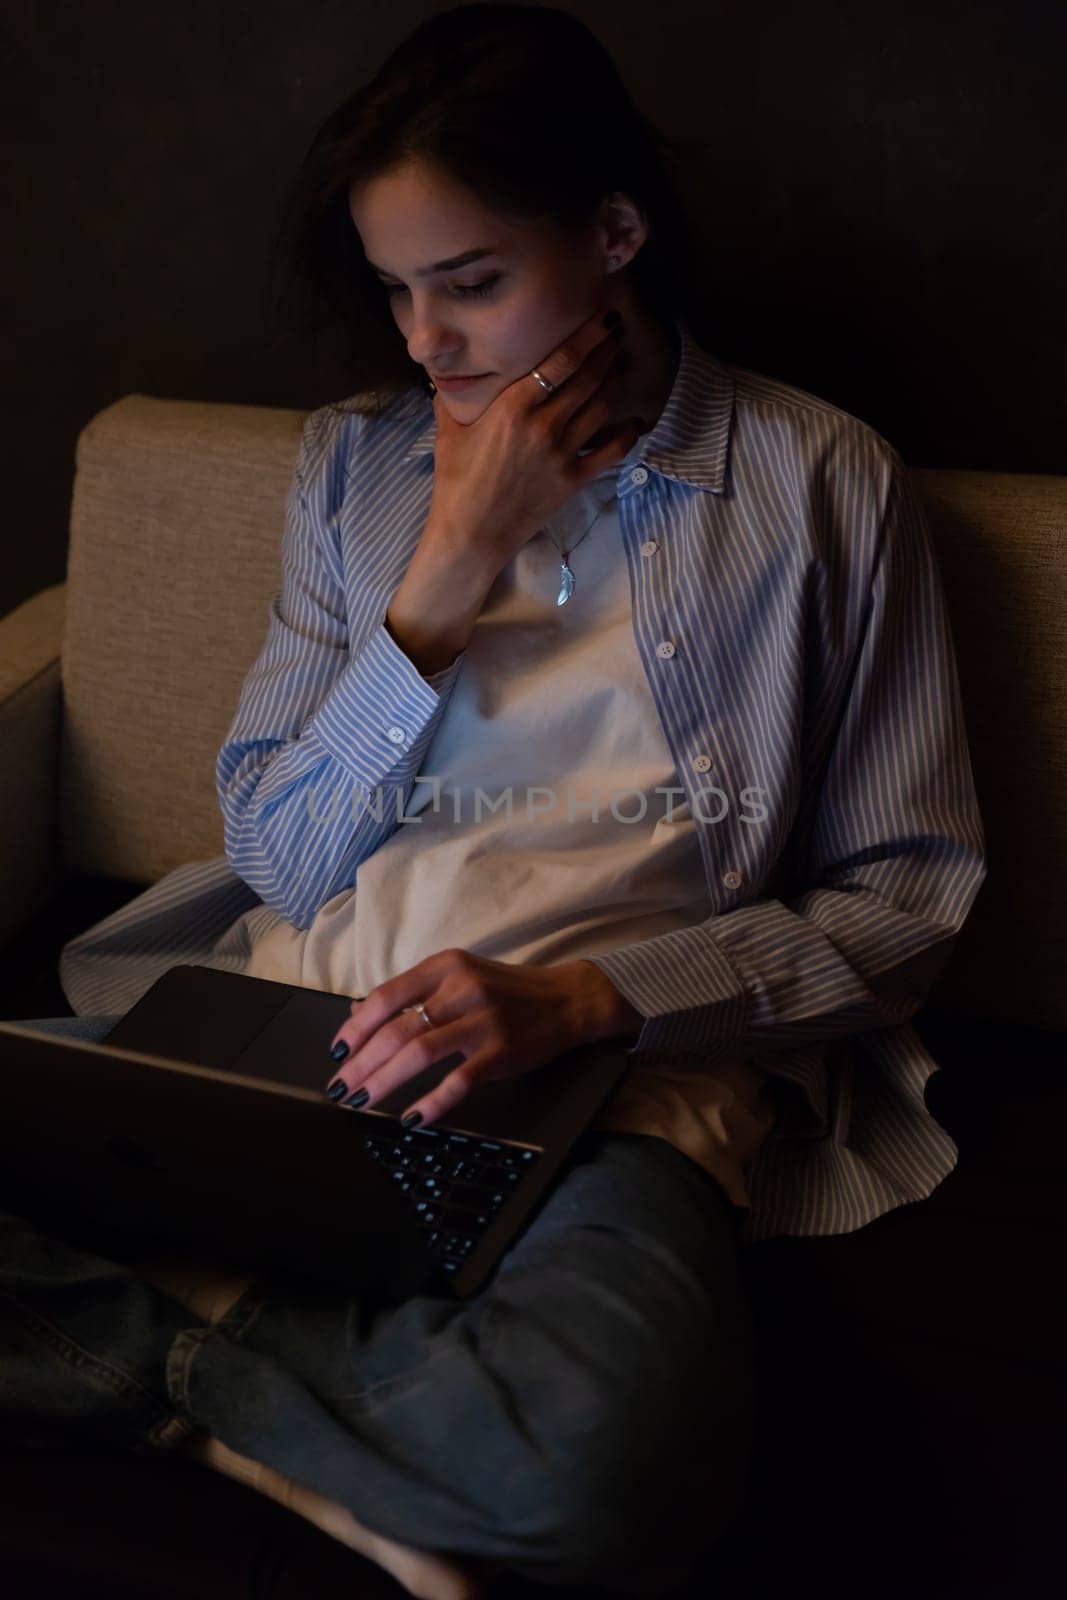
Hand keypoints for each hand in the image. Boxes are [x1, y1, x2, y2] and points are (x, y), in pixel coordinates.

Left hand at [324, 949, 641, 1128]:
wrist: (566, 999)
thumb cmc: (506, 990)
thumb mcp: (458, 977)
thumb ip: (412, 992)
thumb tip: (359, 1011)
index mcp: (444, 966)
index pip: (386, 996)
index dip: (355, 1027)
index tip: (336, 1052)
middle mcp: (461, 989)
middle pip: (396, 1029)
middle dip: (360, 1063)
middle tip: (340, 1087)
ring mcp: (482, 1021)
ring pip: (418, 1053)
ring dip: (382, 1081)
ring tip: (362, 1100)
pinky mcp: (501, 1052)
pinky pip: (458, 1082)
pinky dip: (432, 1103)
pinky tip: (413, 1117)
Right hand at [424, 308, 640, 582]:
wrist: (471, 533)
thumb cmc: (456, 482)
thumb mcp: (449, 431)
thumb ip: (452, 396)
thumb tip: (445, 370)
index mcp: (513, 407)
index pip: (560, 361)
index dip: (586, 336)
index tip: (600, 319)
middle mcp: (544, 425)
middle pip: (588, 378)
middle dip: (606, 352)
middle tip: (615, 337)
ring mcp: (563, 453)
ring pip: (603, 407)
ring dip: (615, 383)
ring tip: (619, 369)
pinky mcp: (575, 480)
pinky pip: (613, 450)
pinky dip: (627, 433)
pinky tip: (633, 422)